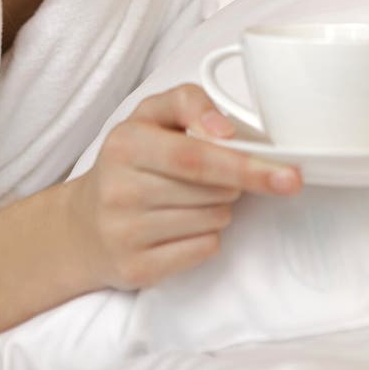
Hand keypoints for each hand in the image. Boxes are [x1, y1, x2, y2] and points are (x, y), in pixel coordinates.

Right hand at [67, 83, 301, 290]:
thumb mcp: (151, 116)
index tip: (286, 173)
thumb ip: (189, 103)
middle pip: (213, 191)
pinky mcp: (136, 267)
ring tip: (188, 200)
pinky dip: (206, 237)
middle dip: (232, 184)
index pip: (195, 156)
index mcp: (126, 142)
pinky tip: (181, 226)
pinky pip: (202, 250)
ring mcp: (125, 231)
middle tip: (217, 177)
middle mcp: (120, 187)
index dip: (243, 164)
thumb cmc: (130, 161)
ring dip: (218, 209)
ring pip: (213, 221)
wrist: (84, 223)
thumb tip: (225, 130)